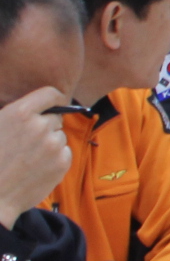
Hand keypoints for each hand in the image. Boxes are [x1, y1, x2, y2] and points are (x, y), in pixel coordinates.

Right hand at [0, 86, 74, 227]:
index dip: (53, 99)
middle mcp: (41, 126)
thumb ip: (14, 114)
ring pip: (59, 136)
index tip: (52, 104)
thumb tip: (35, 108)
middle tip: (27, 141)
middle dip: (45, 125)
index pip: (51, 93)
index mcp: (20, 113)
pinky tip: (35, 167)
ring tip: (27, 157)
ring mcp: (54, 145)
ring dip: (49, 143)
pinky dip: (55, 158)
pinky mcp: (63, 162)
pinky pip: (64, 152)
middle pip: (55, 117)